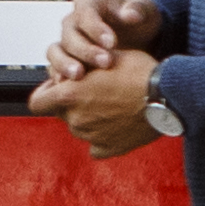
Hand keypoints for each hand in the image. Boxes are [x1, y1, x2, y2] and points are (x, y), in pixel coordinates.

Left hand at [27, 46, 168, 159]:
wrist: (167, 96)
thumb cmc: (139, 73)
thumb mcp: (106, 57)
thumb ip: (83, 66)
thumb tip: (75, 68)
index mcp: (69, 95)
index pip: (37, 102)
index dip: (46, 95)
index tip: (59, 89)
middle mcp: (75, 118)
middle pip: (61, 114)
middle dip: (72, 104)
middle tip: (96, 93)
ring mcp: (91, 136)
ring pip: (79, 128)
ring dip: (89, 119)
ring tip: (112, 106)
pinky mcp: (108, 148)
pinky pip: (96, 146)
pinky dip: (103, 137)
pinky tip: (117, 125)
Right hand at [47, 0, 161, 80]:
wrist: (139, 38)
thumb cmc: (140, 20)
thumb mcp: (145, 10)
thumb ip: (139, 9)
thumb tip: (130, 15)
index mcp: (89, 3)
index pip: (86, 13)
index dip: (96, 28)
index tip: (112, 43)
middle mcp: (73, 21)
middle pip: (69, 34)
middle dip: (85, 50)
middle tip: (105, 62)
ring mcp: (67, 42)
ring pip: (55, 51)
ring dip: (65, 64)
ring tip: (79, 76)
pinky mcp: (65, 61)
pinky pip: (55, 69)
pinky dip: (60, 77)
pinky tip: (71, 89)